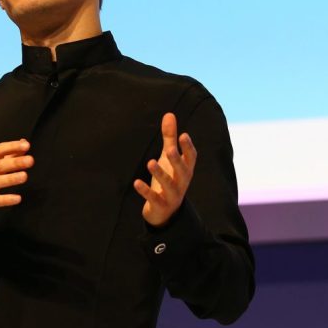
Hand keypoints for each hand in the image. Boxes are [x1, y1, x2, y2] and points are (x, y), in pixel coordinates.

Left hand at [133, 112, 196, 226]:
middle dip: (176, 161)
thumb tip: (169, 114)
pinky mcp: (160, 205)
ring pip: (168, 185)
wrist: (166, 213)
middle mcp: (181, 182)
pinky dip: (145, 191)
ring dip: (160, 174)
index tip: (183, 135)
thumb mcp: (168, 158)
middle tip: (169, 150)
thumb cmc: (169, 178)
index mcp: (185, 170)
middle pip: (182, 171)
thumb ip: (169, 137)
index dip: (188, 148)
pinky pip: (154, 198)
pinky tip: (136, 183)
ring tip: (150, 163)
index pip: (191, 158)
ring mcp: (172, 195)